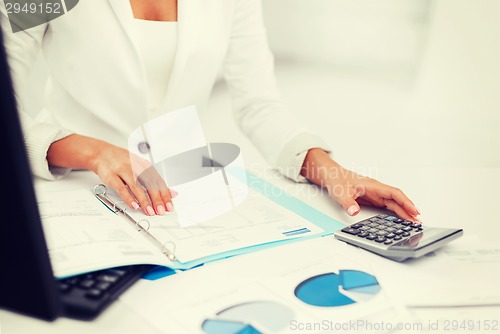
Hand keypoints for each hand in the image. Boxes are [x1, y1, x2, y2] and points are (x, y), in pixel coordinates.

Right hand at [47, 134, 175, 215]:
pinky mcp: (112, 176)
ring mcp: (123, 170)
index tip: (169, 205)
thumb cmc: (123, 162)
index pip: (158, 181)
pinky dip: (128, 197)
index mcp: (145, 165)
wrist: (102, 153)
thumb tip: (172, 193)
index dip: (165, 194)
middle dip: (157, 198)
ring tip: (150, 211)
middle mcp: (136, 167)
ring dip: (144, 200)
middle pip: (150, 183)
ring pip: (136, 186)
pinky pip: (121, 188)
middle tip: (161, 210)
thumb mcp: (141, 168)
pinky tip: (134, 205)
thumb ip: (155, 181)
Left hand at [301, 148, 419, 221]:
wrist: (330, 175)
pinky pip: (387, 205)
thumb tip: (354, 212)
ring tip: (413, 222)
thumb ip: (348, 203)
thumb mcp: (340, 192)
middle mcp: (376, 189)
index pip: (394, 193)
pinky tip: (401, 218)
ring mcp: (375, 194)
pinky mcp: (371, 198)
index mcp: (373, 185)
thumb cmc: (336, 179)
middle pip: (397, 199)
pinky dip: (396, 211)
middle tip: (418, 221)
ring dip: (404, 211)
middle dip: (408, 209)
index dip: (406, 202)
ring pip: (393, 202)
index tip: (414, 211)